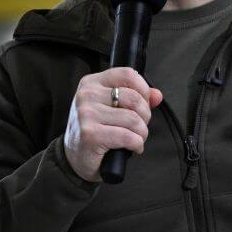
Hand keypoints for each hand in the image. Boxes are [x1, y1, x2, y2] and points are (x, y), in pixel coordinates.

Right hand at [63, 67, 163, 181]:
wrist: (74, 157)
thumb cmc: (94, 131)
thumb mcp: (112, 109)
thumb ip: (136, 98)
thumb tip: (157, 95)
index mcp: (91, 83)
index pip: (127, 74)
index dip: (143, 89)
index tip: (144, 104)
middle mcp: (87, 95)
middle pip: (134, 98)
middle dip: (145, 116)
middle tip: (139, 126)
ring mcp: (87, 114)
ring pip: (133, 119)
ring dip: (141, 133)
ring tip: (136, 139)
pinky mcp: (91, 134)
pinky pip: (128, 137)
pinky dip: (137, 144)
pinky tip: (133, 147)